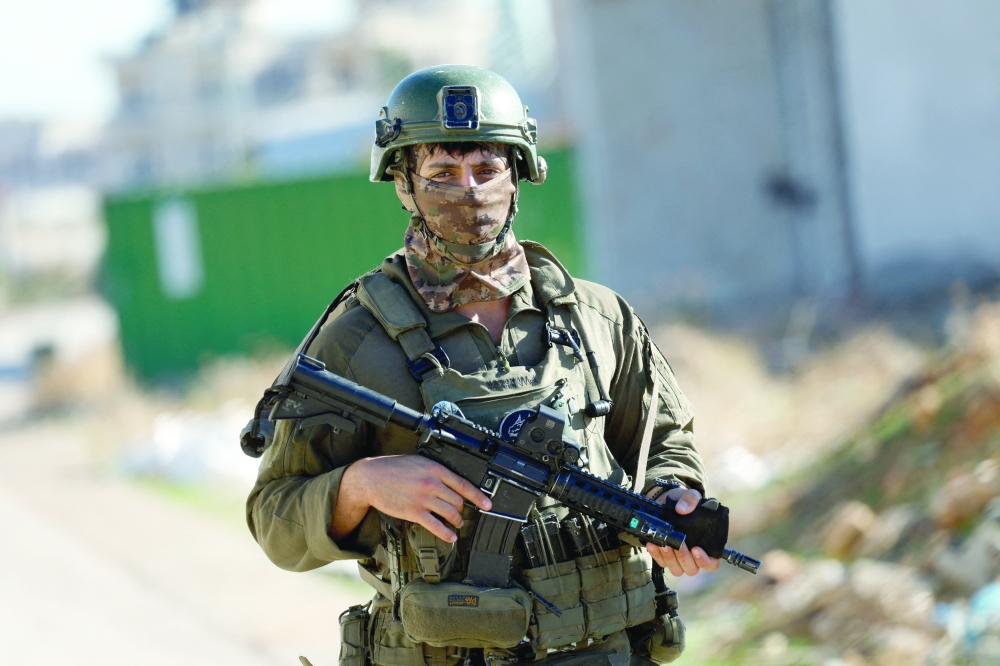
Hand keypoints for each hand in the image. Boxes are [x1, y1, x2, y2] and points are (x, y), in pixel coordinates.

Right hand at [334, 455, 491, 542]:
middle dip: (463, 509)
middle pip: (458, 500)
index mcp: (434, 469)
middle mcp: (431, 483)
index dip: (478, 496)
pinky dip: (446, 533)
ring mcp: (423, 499)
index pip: (463, 484)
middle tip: (464, 513)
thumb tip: (451, 480)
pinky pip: (435, 525)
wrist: (371, 478)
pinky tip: (450, 536)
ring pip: (450, 513)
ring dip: (456, 521)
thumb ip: (435, 470)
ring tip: (457, 524)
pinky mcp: (414, 512)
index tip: (487, 504)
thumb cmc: (393, 468)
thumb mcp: (418, 461)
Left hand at [645, 485, 719, 576]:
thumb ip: (690, 499)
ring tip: (664, 544)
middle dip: (683, 557)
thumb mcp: (689, 496)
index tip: (696, 548)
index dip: (705, 560)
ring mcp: (678, 558)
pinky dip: (656, 554)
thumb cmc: (684, 503)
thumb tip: (682, 509)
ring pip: (677, 569)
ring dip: (669, 558)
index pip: (712, 563)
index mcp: (707, 545)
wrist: (665, 502)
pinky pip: (661, 563)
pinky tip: (652, 543)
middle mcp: (693, 556)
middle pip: (692, 568)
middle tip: (678, 544)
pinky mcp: (664, 556)